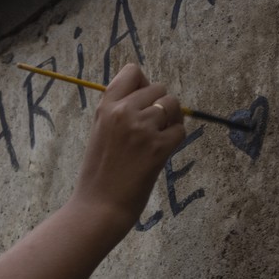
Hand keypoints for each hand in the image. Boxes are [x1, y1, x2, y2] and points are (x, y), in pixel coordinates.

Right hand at [72, 63, 187, 224]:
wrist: (98, 206)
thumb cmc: (98, 174)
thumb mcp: (99, 133)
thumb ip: (117, 112)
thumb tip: (146, 96)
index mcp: (106, 107)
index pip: (132, 72)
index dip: (143, 84)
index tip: (142, 102)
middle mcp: (124, 112)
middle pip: (159, 89)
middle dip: (160, 106)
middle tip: (152, 128)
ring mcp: (142, 129)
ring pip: (173, 105)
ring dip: (172, 120)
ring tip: (159, 138)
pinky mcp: (158, 147)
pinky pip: (180, 130)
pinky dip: (176, 140)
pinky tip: (162, 152)